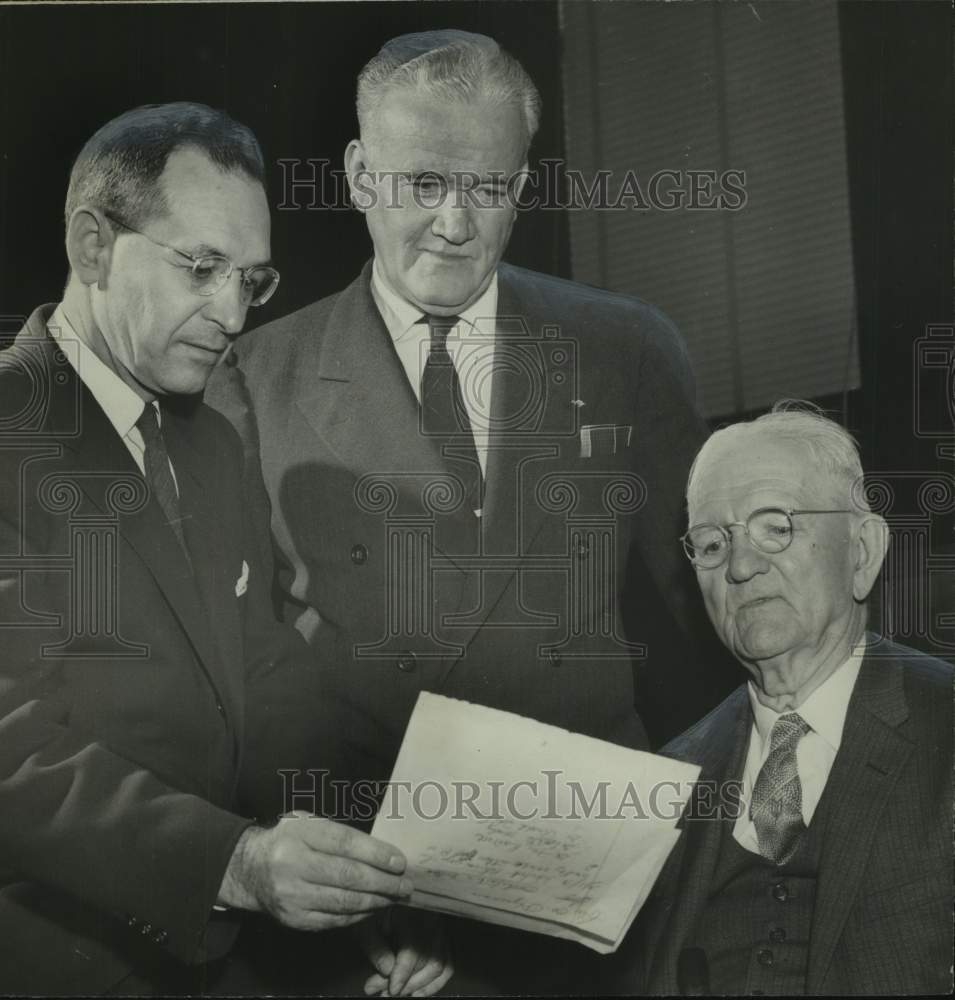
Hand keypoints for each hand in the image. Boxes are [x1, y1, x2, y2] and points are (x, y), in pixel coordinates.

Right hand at [217, 812, 411, 930]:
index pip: (344, 843)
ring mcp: (291, 895)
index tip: (399, 862)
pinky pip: (334, 919)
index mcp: (299, 833)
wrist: (252, 869)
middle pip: (347, 875)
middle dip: (382, 882)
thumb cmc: (291, 841)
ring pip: (343, 901)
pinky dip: (358, 915)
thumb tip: (384, 851)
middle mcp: (292, 864)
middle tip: (405, 885)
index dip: (376, 853)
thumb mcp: (309, 824)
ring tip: (394, 897)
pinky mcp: (293, 918)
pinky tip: (372, 908)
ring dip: (375, 901)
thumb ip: (341, 835)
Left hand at [357, 908, 453, 996]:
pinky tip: (417, 994)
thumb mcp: (366, 927)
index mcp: (411, 912)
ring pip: (440, 965)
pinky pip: (447, 966)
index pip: (413, 948)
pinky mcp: (444, 939)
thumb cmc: (374, 915)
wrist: (384, 903)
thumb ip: (376, 948)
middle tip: (385, 995)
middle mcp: (431, 919)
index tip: (392, 989)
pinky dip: (434, 983)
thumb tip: (388, 970)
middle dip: (407, 983)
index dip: (402, 972)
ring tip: (398, 994)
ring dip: (419, 986)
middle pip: (428, 960)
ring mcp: (441, 929)